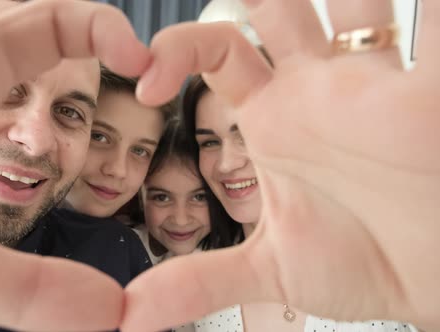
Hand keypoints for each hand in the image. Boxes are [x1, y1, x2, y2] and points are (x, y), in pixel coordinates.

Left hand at [124, 0, 439, 330]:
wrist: (435, 278)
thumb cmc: (362, 262)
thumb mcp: (271, 269)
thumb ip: (199, 281)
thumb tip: (128, 316)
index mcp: (278, 119)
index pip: (219, 54)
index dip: (178, 51)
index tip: (146, 82)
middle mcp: (320, 89)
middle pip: (275, 8)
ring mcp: (376, 81)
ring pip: (352, 2)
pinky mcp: (429, 88)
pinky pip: (433, 24)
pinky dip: (426, 8)